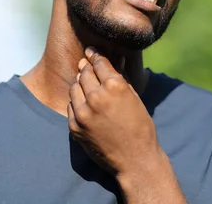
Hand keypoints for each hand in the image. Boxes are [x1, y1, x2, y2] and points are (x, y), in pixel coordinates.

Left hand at [67, 47, 162, 177]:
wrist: (135, 159)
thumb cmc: (140, 127)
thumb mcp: (134, 98)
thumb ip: (121, 78)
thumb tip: (115, 61)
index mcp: (114, 86)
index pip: (99, 63)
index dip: (95, 55)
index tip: (91, 51)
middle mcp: (96, 97)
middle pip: (85, 72)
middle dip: (87, 67)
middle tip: (87, 63)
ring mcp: (83, 113)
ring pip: (75, 87)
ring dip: (81, 83)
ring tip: (86, 83)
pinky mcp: (75, 127)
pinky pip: (71, 105)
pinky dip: (77, 101)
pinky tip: (84, 102)